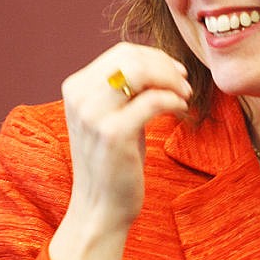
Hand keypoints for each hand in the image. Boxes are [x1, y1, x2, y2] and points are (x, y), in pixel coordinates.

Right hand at [61, 42, 191, 231]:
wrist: (100, 208)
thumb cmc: (113, 160)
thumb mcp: (111, 116)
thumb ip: (124, 88)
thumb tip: (159, 60)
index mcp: (76, 87)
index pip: (121, 52)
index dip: (155, 57)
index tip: (175, 72)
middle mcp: (79, 97)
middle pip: (131, 57)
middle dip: (165, 65)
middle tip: (183, 83)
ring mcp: (93, 115)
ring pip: (140, 72)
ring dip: (170, 80)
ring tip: (183, 96)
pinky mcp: (113, 133)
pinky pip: (153, 100)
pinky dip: (173, 101)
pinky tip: (181, 111)